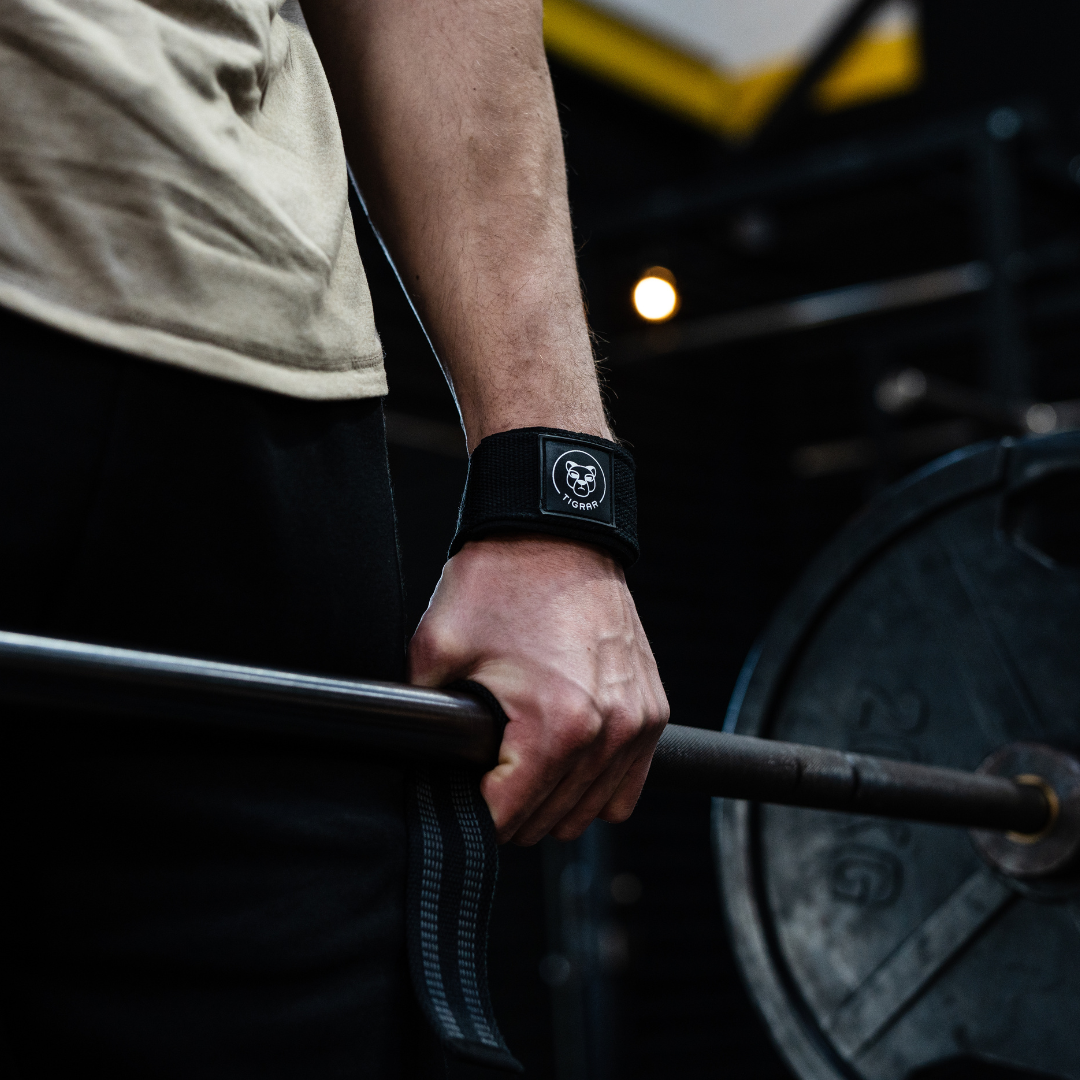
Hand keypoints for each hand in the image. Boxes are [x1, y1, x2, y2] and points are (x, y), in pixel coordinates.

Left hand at [408, 535, 668, 844]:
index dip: (473, 815)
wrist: (556, 533)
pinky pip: (628, 786)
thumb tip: (422, 763)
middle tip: (485, 776)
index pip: (508, 817)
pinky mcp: (652, 710)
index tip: (459, 792)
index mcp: (556, 726)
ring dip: (553, 804)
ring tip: (523, 770)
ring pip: (592, 813)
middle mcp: (608, 732)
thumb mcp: (437, 649)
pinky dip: (596, 787)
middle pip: (550, 822)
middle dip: (511, 811)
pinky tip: (566, 762)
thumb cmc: (500, 583)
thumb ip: (425, 719)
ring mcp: (637, 722)